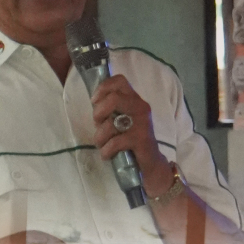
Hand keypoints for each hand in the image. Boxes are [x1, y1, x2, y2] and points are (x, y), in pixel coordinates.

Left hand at [90, 75, 171, 194]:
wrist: (150, 163)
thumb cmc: (129, 139)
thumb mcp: (119, 119)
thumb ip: (109, 109)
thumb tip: (94, 102)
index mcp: (134, 99)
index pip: (119, 80)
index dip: (102, 88)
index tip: (95, 102)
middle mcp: (141, 107)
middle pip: (112, 98)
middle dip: (98, 113)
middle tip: (98, 124)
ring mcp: (142, 123)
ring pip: (110, 124)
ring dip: (99, 137)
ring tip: (102, 144)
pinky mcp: (141, 139)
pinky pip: (115, 142)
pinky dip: (106, 151)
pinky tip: (108, 155)